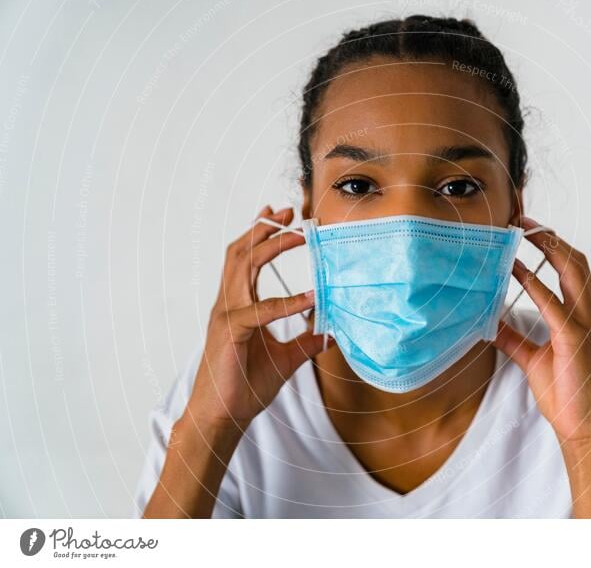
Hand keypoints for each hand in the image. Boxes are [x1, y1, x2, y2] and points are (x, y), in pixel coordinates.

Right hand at [185, 205, 330, 428]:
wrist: (222, 417)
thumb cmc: (245, 386)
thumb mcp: (286, 358)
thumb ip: (306, 341)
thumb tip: (331, 332)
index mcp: (236, 305)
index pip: (245, 259)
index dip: (260, 234)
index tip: (281, 216)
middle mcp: (228, 304)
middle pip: (241, 253)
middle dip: (264, 228)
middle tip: (290, 211)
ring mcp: (225, 316)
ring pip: (242, 268)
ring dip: (270, 246)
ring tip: (297, 234)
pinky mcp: (229, 333)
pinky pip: (259, 311)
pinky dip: (285, 302)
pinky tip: (308, 298)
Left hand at [493, 216, 590, 447]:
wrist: (585, 431)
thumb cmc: (567, 396)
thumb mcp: (534, 361)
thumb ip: (515, 339)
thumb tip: (490, 323)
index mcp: (588, 317)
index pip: (574, 269)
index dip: (553, 245)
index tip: (528, 229)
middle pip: (577, 262)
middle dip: (550, 237)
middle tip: (522, 221)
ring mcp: (589, 326)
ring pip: (573, 272)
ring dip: (547, 248)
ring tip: (521, 233)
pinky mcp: (576, 341)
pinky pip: (554, 304)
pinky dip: (535, 284)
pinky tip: (515, 272)